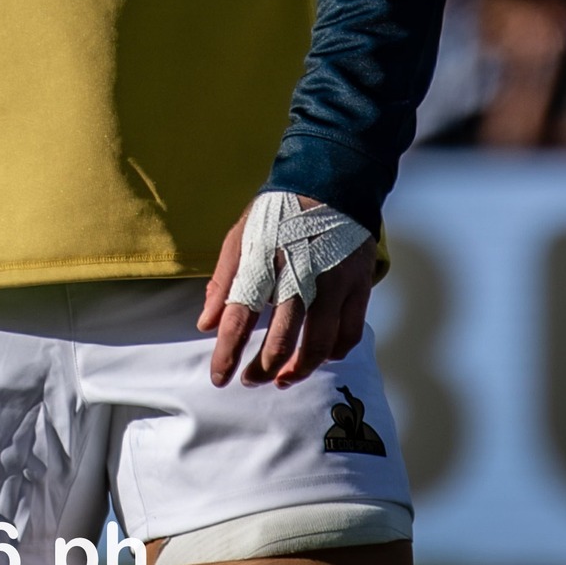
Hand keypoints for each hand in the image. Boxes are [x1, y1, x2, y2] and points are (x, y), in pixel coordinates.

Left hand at [200, 197, 375, 388]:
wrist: (330, 184)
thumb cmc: (278, 214)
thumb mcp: (241, 236)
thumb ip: (223, 281)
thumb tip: (206, 324)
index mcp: (263, 259)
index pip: (240, 316)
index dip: (228, 352)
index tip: (220, 378)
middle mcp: (299, 274)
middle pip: (281, 338)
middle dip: (263, 369)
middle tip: (251, 380)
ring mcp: (333, 282)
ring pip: (318, 344)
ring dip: (298, 370)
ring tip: (283, 379)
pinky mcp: (359, 285)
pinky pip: (349, 334)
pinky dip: (333, 354)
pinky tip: (318, 358)